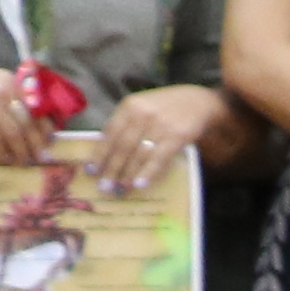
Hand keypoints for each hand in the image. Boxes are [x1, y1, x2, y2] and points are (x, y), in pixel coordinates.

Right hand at [0, 60, 41, 163]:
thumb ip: (10, 94)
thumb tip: (31, 119)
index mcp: (10, 80)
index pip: (36, 106)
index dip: (45, 126)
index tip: (50, 139)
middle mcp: (3, 92)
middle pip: (28, 123)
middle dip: (37, 143)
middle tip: (42, 157)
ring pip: (15, 134)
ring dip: (22, 151)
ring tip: (24, 161)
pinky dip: (3, 152)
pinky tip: (5, 159)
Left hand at [97, 85, 235, 193]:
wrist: (199, 101)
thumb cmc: (165, 108)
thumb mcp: (142, 109)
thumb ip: (126, 127)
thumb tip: (107, 156)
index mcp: (130, 106)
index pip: (110, 133)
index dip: (99, 154)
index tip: (91, 171)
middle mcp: (143, 114)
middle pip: (123, 146)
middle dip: (112, 169)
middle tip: (104, 187)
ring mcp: (161, 125)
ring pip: (139, 154)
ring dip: (128, 174)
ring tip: (121, 189)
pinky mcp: (178, 136)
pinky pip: (159, 158)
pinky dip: (148, 172)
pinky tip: (140, 184)